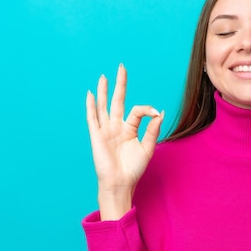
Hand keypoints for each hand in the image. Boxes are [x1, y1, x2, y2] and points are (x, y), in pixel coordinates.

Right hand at [86, 64, 164, 218]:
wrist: (121, 183)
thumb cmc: (133, 169)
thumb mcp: (147, 147)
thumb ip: (153, 129)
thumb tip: (160, 112)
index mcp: (129, 129)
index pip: (137, 111)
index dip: (147, 109)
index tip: (156, 113)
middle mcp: (116, 127)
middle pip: (118, 101)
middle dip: (120, 84)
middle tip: (122, 67)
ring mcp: (105, 130)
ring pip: (104, 106)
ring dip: (103, 91)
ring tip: (104, 77)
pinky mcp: (97, 136)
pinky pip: (93, 118)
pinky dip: (91, 106)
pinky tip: (90, 94)